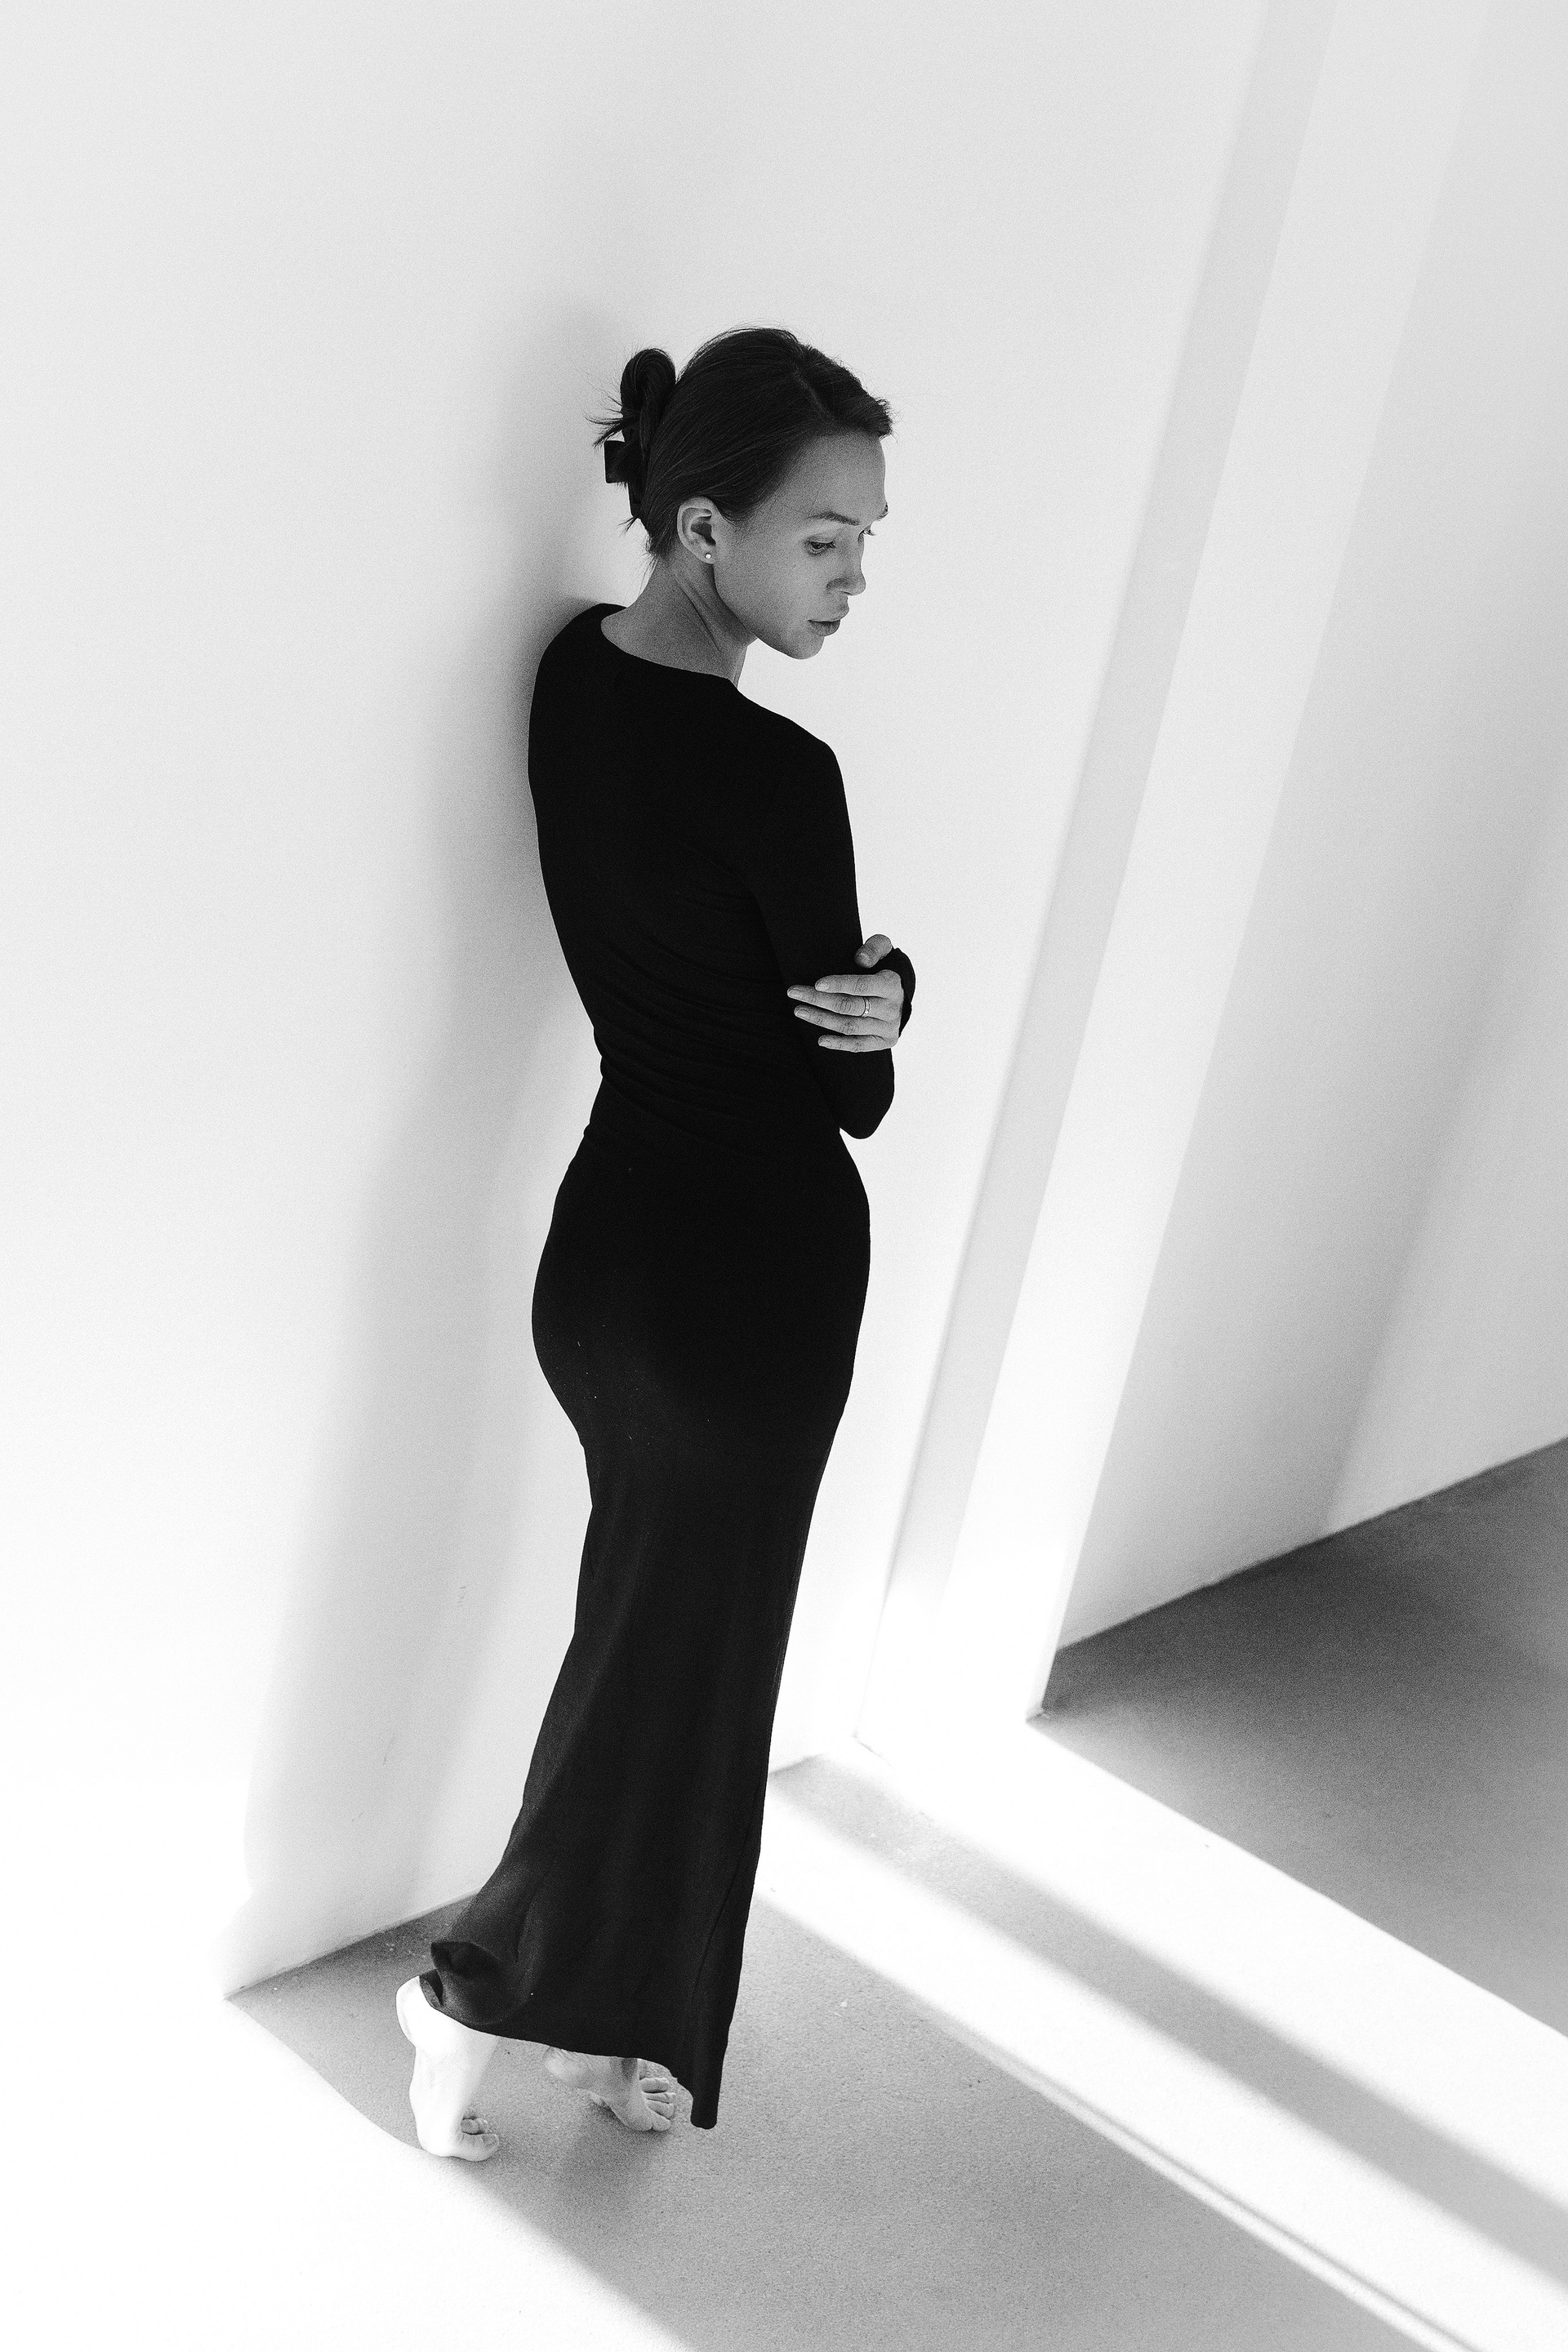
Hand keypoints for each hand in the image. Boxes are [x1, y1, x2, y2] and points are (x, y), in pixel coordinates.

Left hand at [786, 933, 903, 1051]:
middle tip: (794, 993)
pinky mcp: (883, 1042)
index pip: (861, 986)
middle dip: (819, 1000)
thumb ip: (874, 947)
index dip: (839, 985)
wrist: (902, 994)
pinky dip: (838, 1044)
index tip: (816, 984)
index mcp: (891, 985)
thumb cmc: (885, 968)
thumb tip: (861, 958)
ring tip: (799, 1011)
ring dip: (821, 1020)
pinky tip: (820, 1040)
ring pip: (849, 1026)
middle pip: (850, 1007)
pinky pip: (858, 1045)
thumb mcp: (885, 950)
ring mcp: (887, 1028)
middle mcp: (891, 1009)